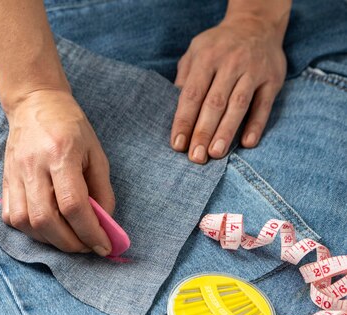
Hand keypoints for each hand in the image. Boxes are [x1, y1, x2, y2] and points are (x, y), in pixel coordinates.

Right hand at [2, 89, 114, 255]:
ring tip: (67, 238)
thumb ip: (102, 190)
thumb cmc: (70, 126)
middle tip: (86, 246)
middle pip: (46, 220)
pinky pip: (10, 217)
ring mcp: (14, 174)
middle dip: (69, 243)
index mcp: (60, 154)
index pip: (73, 205)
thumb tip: (105, 224)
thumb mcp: (96, 153)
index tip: (104, 246)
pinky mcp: (4, 180)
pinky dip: (29, 230)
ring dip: (49, 240)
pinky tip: (45, 227)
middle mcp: (33, 166)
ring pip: (25, 222)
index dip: (90, 232)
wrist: (34, 103)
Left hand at [170, 14, 286, 162]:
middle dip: (204, 132)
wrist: (256, 24)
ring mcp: (253, 71)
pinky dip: (256, 125)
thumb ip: (184, 78)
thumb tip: (175, 109)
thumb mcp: (194, 52)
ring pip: (238, 105)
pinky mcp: (273, 79)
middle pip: (215, 103)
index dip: (184, 121)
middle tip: (195, 157)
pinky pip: (264, 105)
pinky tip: (247, 143)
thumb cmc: (217, 46)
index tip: (177, 144)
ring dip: (227, 132)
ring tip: (216, 153)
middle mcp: (230, 64)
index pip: (192, 94)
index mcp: (207, 58)